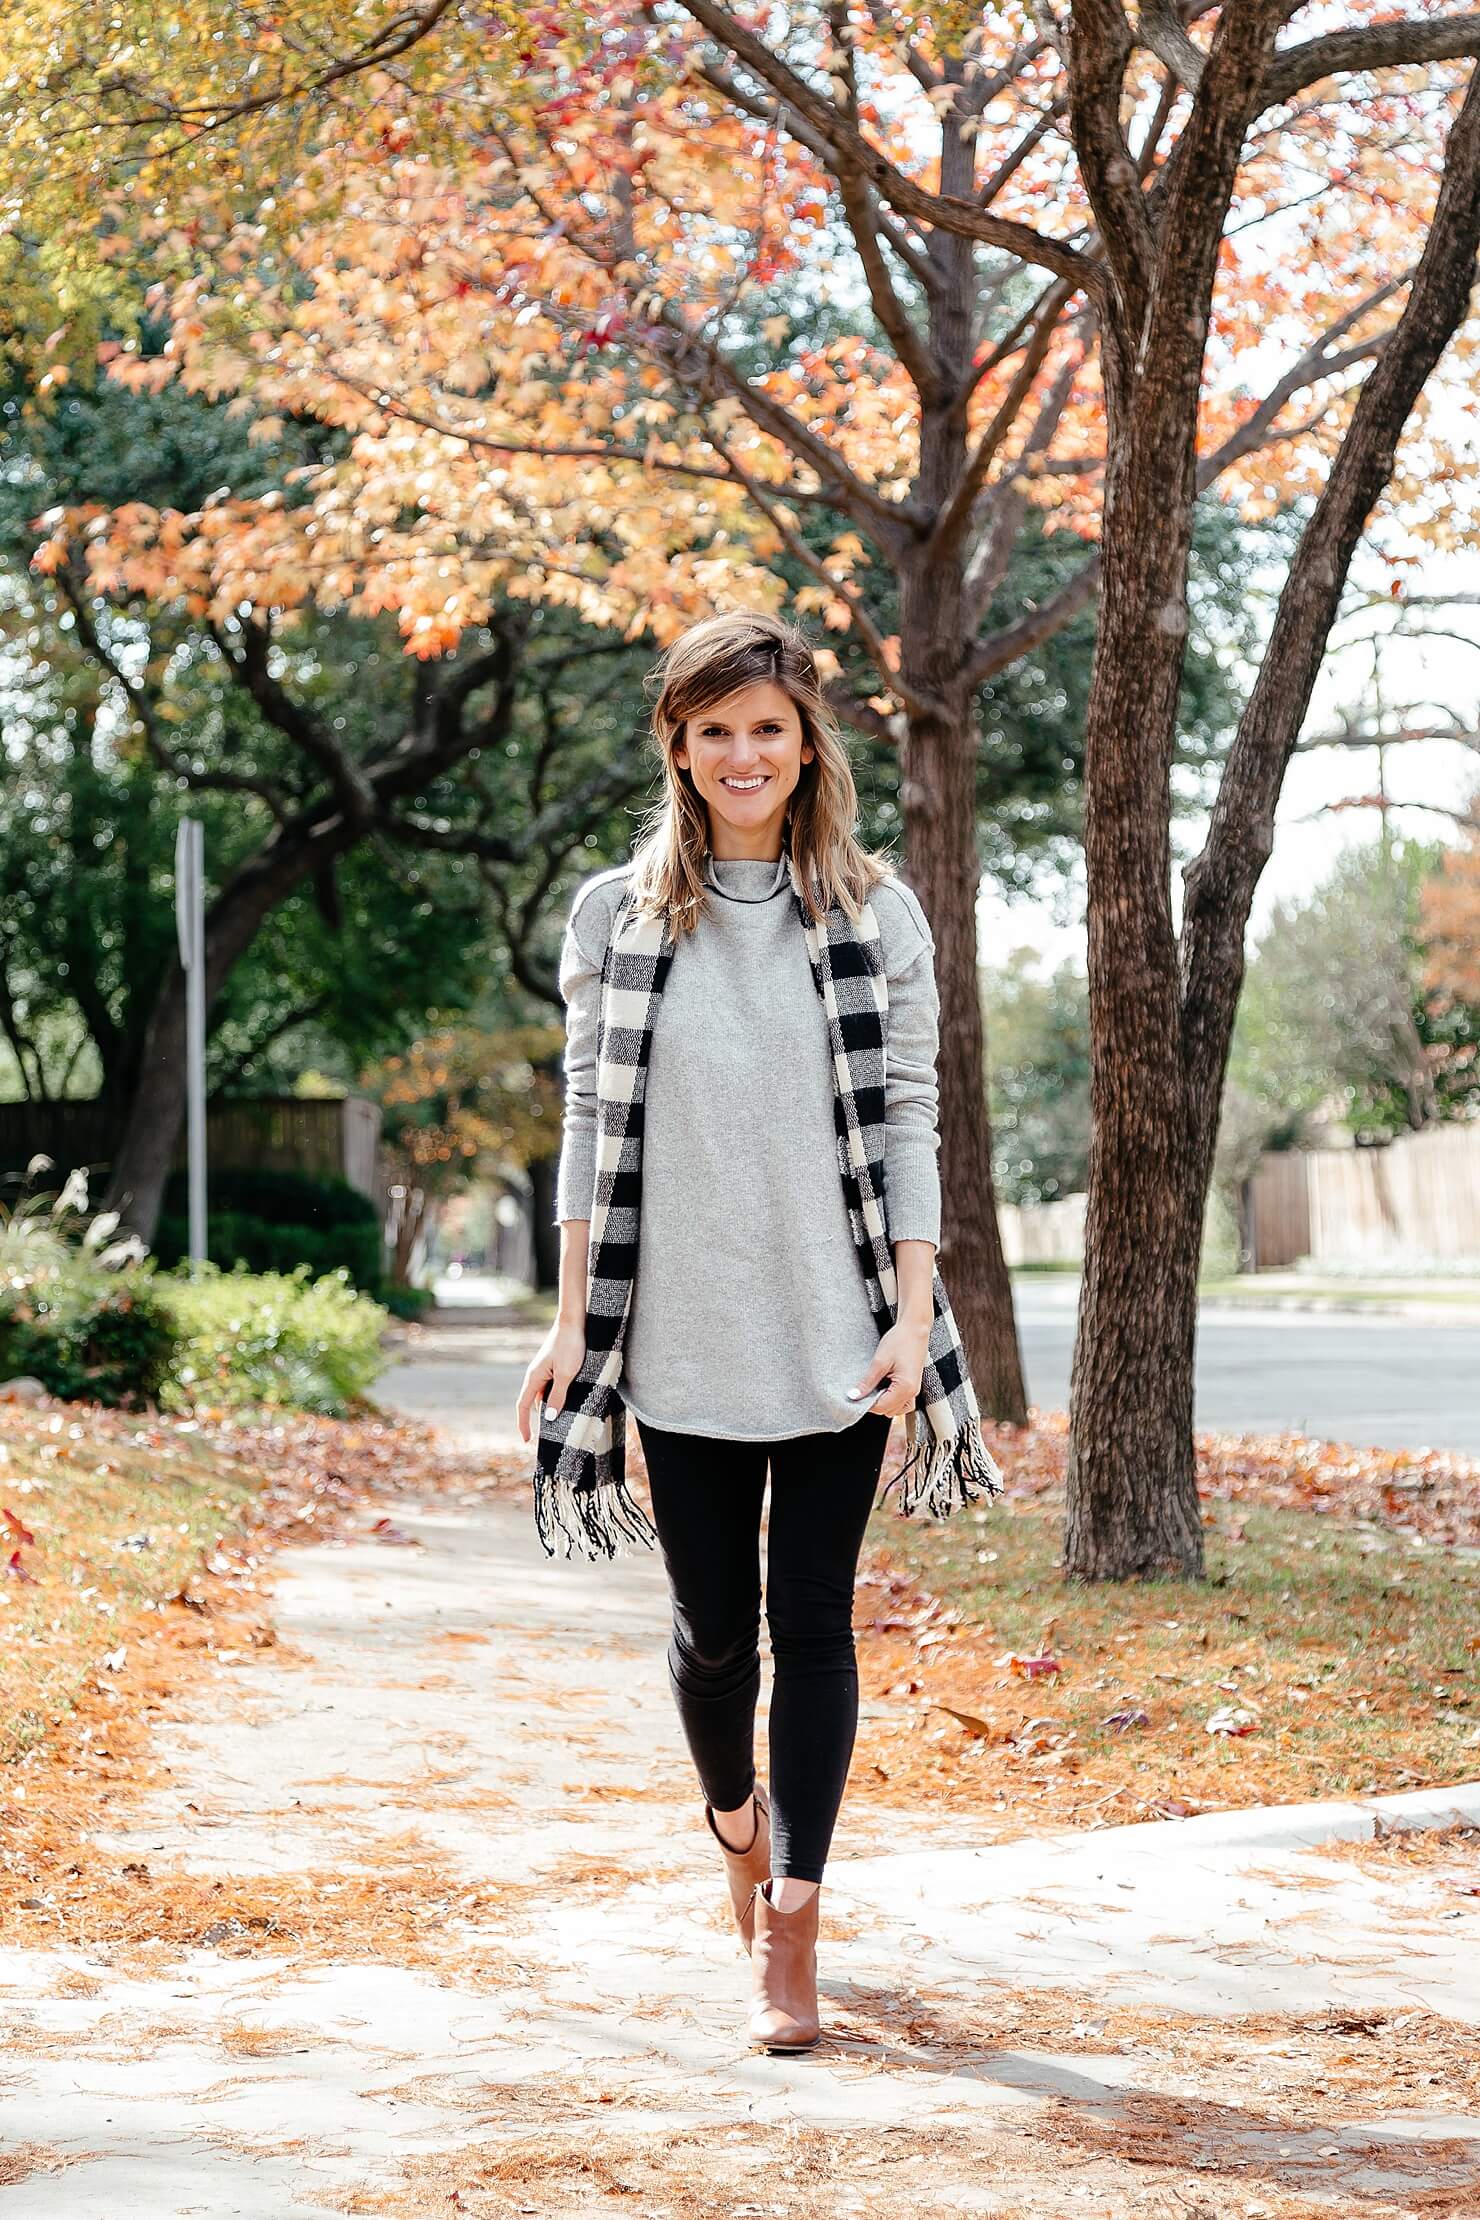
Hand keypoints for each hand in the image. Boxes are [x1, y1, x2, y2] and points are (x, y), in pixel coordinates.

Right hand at [516, 1318, 587, 1442]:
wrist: (575, 1321)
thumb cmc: (571, 1345)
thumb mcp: (567, 1374)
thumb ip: (558, 1396)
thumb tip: (550, 1418)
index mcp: (534, 1377)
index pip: (522, 1406)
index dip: (523, 1424)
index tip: (527, 1440)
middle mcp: (536, 1375)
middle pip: (533, 1402)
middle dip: (539, 1420)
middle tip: (549, 1437)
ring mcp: (545, 1370)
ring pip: (545, 1395)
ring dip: (551, 1407)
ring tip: (564, 1423)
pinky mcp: (555, 1366)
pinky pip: (553, 1387)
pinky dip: (558, 1397)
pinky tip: (570, 1402)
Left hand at [847, 1316, 931, 1420]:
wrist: (915, 1329)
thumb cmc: (901, 1341)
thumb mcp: (879, 1361)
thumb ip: (867, 1381)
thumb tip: (855, 1395)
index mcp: (905, 1388)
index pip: (881, 1407)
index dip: (866, 1403)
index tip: (857, 1395)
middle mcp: (912, 1392)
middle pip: (888, 1410)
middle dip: (874, 1402)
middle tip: (865, 1388)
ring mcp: (914, 1390)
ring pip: (895, 1409)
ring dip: (883, 1401)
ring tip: (875, 1385)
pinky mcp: (912, 1386)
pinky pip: (901, 1402)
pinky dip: (891, 1399)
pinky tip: (884, 1386)